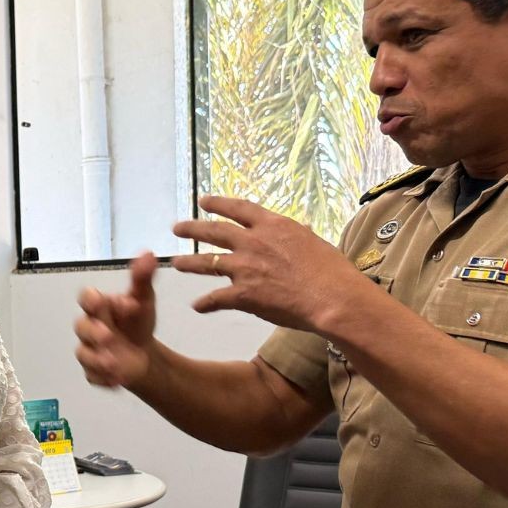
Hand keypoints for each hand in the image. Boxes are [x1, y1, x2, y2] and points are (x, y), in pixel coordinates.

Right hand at [75, 252, 160, 387]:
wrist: (143, 353)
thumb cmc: (136, 322)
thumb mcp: (144, 299)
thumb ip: (143, 278)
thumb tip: (148, 254)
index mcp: (99, 306)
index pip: (87, 298)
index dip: (96, 301)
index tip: (119, 303)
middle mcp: (89, 327)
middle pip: (81, 327)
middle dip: (94, 332)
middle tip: (109, 337)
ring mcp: (89, 350)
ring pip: (84, 353)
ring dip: (98, 359)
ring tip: (115, 364)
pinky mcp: (93, 371)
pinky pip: (92, 375)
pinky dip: (103, 378)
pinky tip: (117, 380)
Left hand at [169, 196, 374, 332]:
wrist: (331, 297)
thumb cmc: (331, 270)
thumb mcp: (314, 242)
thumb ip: (300, 235)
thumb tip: (301, 228)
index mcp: (272, 226)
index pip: (238, 209)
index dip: (219, 203)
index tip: (203, 200)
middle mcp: (253, 242)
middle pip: (214, 231)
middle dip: (193, 228)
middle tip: (177, 227)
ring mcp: (244, 268)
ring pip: (208, 263)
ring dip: (189, 262)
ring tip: (175, 263)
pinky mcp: (242, 294)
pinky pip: (217, 298)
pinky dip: (205, 304)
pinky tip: (197, 306)